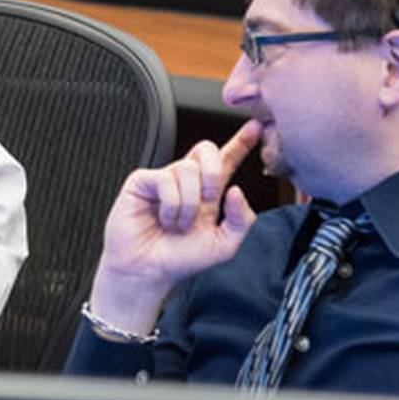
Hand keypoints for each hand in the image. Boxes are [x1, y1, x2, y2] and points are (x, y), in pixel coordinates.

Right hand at [86, 120, 260, 335]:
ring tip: (178, 224)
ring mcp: (164, 179)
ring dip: (188, 204)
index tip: (256, 128)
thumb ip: (241, 221)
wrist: (148, 272)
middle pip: (206, 150)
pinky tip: (164, 218)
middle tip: (208, 200)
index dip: (241, 142)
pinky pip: (165, 179)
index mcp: (208, 193)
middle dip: (214, 172)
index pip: (227, 161)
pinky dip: (171, 204)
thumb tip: (237, 191)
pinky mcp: (143, 182)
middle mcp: (186, 182)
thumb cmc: (180, 259)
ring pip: (187, 168)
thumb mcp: (223, 245)